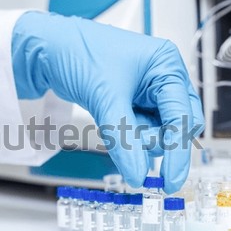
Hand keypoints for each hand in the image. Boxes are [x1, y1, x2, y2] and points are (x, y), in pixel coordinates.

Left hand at [12, 12, 203, 192]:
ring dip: (135, 138)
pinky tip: (108, 122)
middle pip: (175, 128)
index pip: (183, 116)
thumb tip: (138, 173)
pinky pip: (138, 131)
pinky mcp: (131, 104)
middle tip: (129, 140)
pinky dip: (125, 136)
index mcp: (166, 66)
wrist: (47, 51)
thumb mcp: (105, 97)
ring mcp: (146, 93)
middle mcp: (161, 79)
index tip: (170, 180)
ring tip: (109, 119)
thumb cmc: (77, 53)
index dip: (178, 151)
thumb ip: (124, 138)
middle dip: (151, 140)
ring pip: (156, 133)